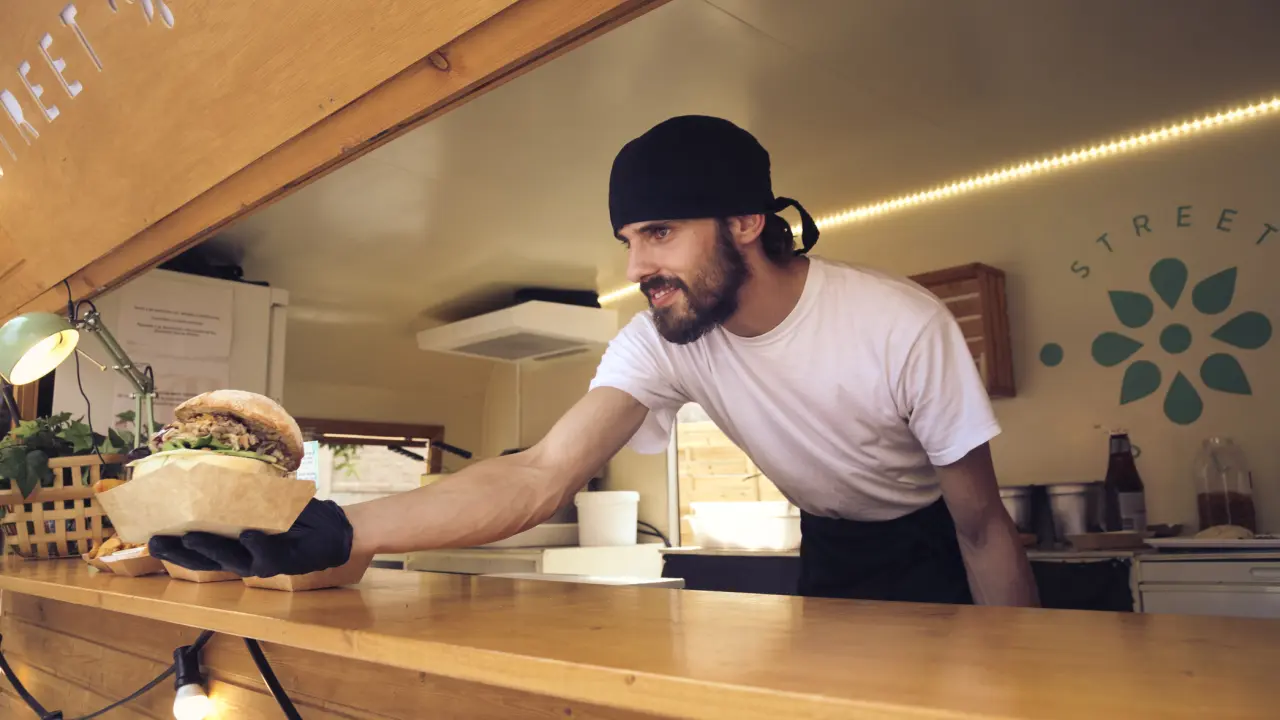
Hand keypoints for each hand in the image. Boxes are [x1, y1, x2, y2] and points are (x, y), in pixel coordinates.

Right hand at [148, 498, 353, 577]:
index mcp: (233, 547)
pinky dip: (256, 545)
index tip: (148, 535)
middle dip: (180, 552)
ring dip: (212, 548)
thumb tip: (207, 470)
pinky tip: (246, 535)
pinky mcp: (286, 562)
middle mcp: (243, 559)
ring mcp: (262, 563)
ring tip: (193, 536)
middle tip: (156, 541)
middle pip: (205, 561)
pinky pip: (267, 554)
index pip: (196, 552)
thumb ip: (239, 497)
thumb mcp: (263, 504)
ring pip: (231, 561)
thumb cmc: (295, 516)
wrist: (333, 528)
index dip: (173, 547)